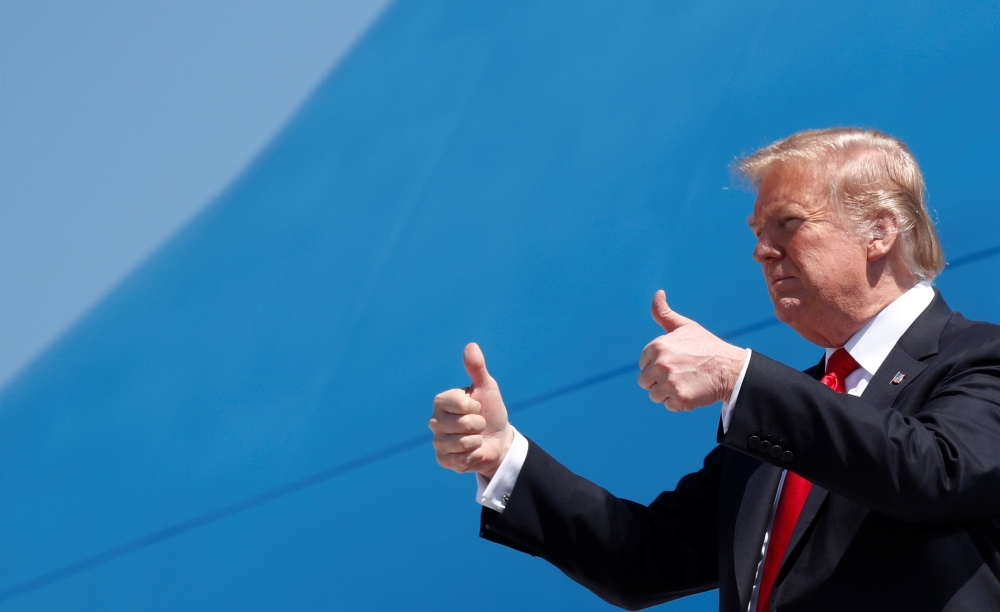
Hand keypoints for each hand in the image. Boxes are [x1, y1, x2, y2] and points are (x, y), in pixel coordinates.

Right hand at [429, 343, 512, 478]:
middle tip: (478, 424)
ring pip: (463, 443)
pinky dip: (475, 456)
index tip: (477, 407)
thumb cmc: (491, 411)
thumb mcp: (487, 388)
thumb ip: (477, 368)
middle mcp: (435, 421)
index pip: (460, 403)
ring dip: (478, 441)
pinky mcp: (443, 460)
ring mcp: (438, 442)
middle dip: (479, 425)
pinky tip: (473, 452)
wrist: (498, 440)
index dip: (475, 406)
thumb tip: (471, 346)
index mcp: (442, 401)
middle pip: (463, 425)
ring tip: (476, 438)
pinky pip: (463, 460)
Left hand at [638, 290, 747, 410]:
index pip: (643, 363)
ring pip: (655, 395)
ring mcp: (669, 383)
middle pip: (644, 381)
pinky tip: (692, 391)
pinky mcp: (679, 399)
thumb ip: (664, 313)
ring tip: (685, 382)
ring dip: (668, 392)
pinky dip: (679, 402)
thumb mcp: (685, 326)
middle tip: (679, 375)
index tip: (674, 363)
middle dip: (659, 380)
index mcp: (658, 346)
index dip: (657, 365)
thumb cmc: (707, 346)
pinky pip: (669, 405)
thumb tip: (658, 293)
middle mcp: (660, 364)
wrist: (731, 368)